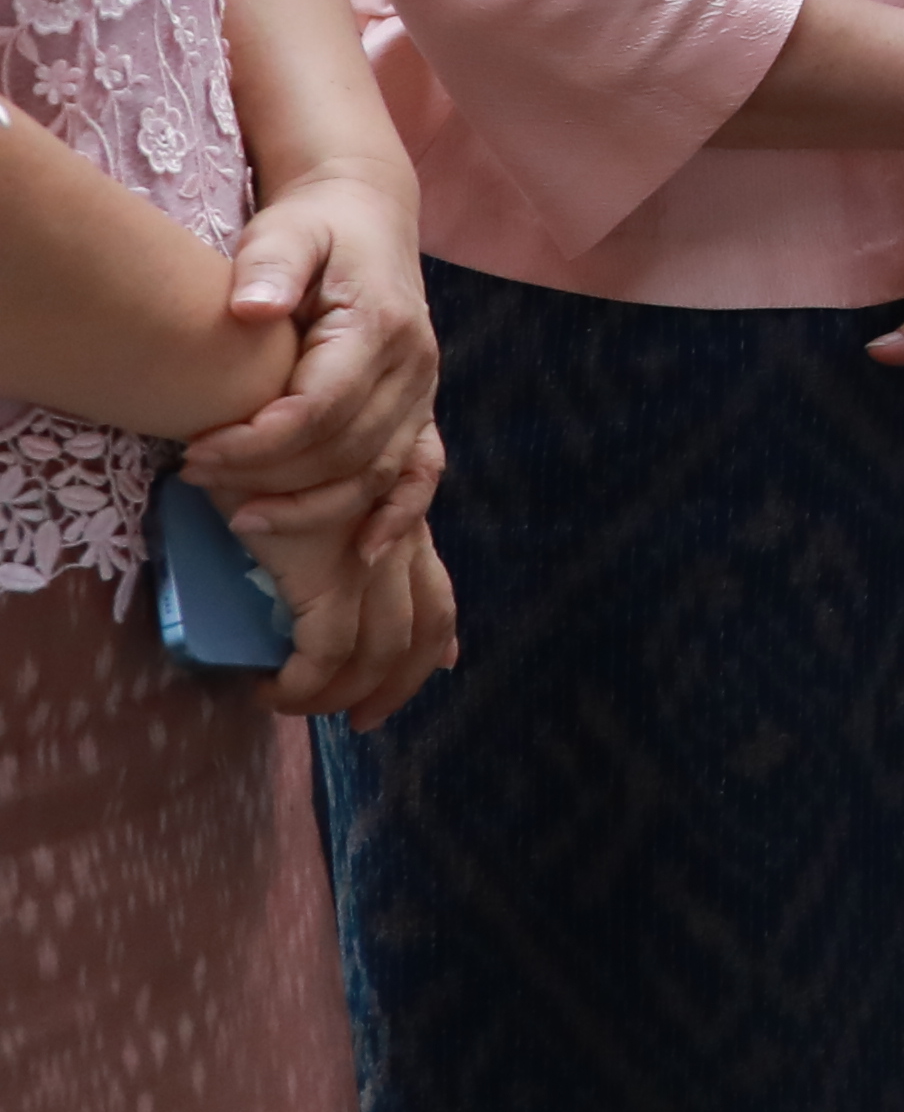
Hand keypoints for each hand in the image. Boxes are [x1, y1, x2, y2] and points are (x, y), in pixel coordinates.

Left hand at [178, 164, 434, 528]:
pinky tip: (364, 550)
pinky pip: (421, 473)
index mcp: (377, 326)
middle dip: (268, 478)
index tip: (194, 453)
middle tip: (194, 477)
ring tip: (242, 518)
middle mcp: (413, 366)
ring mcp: (423, 392)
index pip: (320, 408)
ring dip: (312, 508)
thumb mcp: (287, 230)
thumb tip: (249, 309)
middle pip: (345, 450)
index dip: (257, 443)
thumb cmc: (315, 228)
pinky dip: (398, 515)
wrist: (369, 218)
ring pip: (376, 473)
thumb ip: (270, 264)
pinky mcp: (421, 408)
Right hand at [237, 436, 457, 726]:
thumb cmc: (269, 426)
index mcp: (400, 512)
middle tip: (364, 718)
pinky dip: (303, 682)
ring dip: (339, 692)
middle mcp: (397, 534)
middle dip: (399, 681)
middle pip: (424, 626)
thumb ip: (330, 504)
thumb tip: (341, 544)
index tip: (440, 666)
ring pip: (378, 645)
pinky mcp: (324, 567)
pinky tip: (268, 688)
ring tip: (295, 706)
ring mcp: (367, 551)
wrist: (255, 393)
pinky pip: (326, 648)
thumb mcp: (306, 470)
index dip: (439, 637)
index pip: (437, 588)